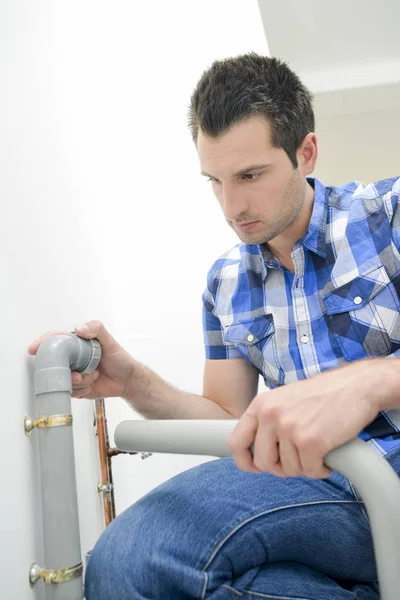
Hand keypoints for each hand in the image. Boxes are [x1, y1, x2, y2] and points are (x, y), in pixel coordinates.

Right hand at [28, 320, 134, 399]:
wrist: (127, 380)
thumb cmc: (119, 358)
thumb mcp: (109, 340)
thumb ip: (96, 329)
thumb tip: (79, 329)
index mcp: (76, 344)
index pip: (54, 341)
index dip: (43, 344)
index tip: (35, 349)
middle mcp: (72, 359)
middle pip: (55, 364)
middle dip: (64, 371)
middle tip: (78, 373)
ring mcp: (73, 373)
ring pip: (62, 380)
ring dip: (78, 381)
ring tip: (92, 376)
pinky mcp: (76, 388)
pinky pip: (70, 391)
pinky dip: (82, 389)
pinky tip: (92, 383)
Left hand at [228, 359, 390, 478]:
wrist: (356, 386)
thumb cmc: (325, 394)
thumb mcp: (285, 399)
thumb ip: (268, 420)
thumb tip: (257, 452)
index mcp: (261, 404)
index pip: (236, 441)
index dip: (245, 461)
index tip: (255, 468)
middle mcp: (271, 415)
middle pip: (263, 462)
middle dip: (281, 468)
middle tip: (298, 460)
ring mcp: (289, 428)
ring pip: (289, 469)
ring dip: (305, 466)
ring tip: (317, 450)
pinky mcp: (310, 441)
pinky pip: (310, 471)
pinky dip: (321, 469)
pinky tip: (328, 455)